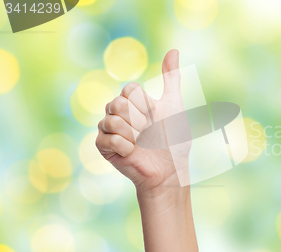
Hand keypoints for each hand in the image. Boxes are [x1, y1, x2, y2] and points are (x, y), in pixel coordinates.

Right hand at [95, 49, 187, 197]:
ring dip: (133, 133)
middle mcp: (118, 113)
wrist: (170, 169)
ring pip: (111, 119)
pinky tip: (132, 152)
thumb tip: (174, 51)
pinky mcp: (104, 147)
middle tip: (148, 132)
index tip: (155, 115)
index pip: (130, 89)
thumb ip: (171, 77)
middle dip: (139, 120)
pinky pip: (107, 138)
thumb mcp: (174, 104)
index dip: (145, 103)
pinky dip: (125, 146)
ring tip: (141, 143)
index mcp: (133, 102)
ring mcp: (109, 130)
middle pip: (118, 102)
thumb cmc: (174, 139)